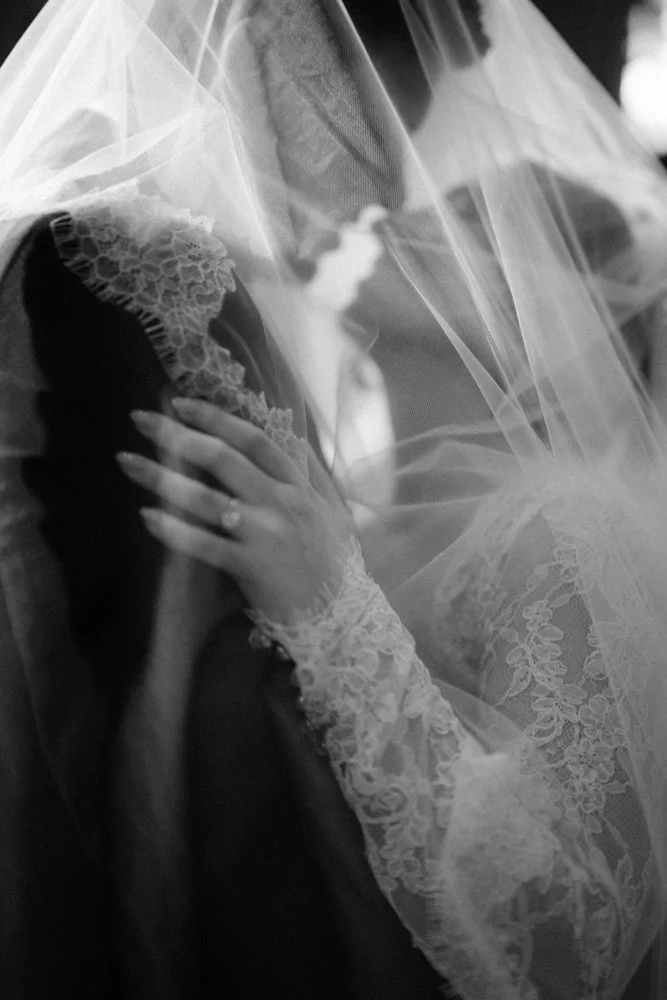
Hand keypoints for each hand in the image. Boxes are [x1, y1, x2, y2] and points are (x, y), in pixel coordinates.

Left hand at [117, 398, 355, 621]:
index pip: (254, 440)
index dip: (216, 418)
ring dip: (162, 477)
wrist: (341, 618)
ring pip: (206, 499)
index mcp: (298, 486)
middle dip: (177, 434)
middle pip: (223, 459)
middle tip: (139, 419)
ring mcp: (266, 535)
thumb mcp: (332, 513)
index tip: (181, 403)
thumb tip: (295, 440)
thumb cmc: (332, 565)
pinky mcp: (251, 567)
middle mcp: (282, 504)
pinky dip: (174, 530)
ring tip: (127, 462)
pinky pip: (204, 545)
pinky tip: (147, 516)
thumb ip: (312, 475)